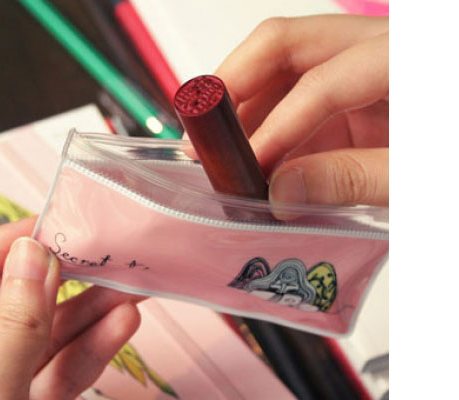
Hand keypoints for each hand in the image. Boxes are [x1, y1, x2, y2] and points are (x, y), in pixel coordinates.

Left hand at [0, 217, 141, 398]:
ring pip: (55, 331)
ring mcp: (9, 371)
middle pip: (30, 295)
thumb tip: (35, 256)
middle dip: (76, 274)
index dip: (23, 237)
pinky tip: (123, 323)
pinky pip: (65, 366)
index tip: (65, 222)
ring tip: (134, 286)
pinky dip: (96, 347)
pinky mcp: (34, 395)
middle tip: (112, 251)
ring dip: (97, 309)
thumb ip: (17, 323)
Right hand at [216, 14, 387, 209]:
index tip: (248, 165)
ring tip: (228, 150)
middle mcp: (376, 48)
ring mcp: (360, 66)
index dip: (275, 125)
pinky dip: (269, 122)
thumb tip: (281, 191)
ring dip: (247, 106)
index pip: (321, 83)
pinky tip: (259, 154)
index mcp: (403, 59)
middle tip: (206, 130)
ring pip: (283, 64)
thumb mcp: (420, 179)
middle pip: (285, 44)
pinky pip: (297, 92)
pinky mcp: (352, 90)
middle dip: (235, 85)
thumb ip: (351, 181)